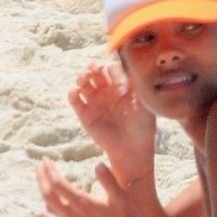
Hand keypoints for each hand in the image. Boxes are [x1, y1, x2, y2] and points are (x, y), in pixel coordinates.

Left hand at [36, 158, 143, 216]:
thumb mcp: (121, 198)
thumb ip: (109, 180)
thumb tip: (98, 164)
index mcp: (84, 204)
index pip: (58, 185)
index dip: (49, 172)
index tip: (46, 160)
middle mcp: (74, 215)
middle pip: (48, 195)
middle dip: (42, 178)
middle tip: (40, 165)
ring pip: (49, 206)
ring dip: (44, 190)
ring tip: (44, 178)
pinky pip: (55, 215)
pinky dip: (50, 203)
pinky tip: (53, 198)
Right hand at [68, 61, 156, 184]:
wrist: (132, 148)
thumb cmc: (142, 126)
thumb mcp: (143, 103)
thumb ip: (135, 88)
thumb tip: (123, 77)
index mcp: (122, 86)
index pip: (112, 69)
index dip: (114, 72)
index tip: (121, 87)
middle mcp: (107, 91)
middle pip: (96, 71)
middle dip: (94, 67)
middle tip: (95, 69)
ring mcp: (95, 101)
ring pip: (83, 82)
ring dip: (82, 76)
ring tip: (85, 78)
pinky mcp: (84, 114)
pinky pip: (74, 99)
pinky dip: (72, 93)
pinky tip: (77, 91)